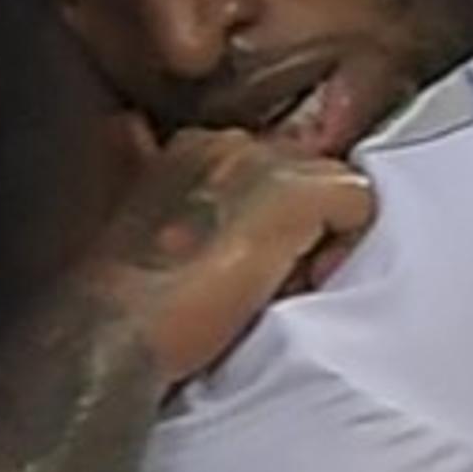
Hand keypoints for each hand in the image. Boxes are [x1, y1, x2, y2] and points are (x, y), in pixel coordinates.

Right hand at [79, 130, 374, 383]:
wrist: (115, 331)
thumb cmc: (124, 298)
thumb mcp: (134, 221)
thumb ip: (151, 177)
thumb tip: (142, 144)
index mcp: (190, 144)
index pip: (266, 166)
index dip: (266, 219)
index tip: (240, 262)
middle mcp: (229, 139)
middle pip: (305, 172)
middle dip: (298, 224)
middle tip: (261, 280)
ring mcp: (264, 162)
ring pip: (334, 185)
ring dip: (318, 236)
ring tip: (277, 284)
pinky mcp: (296, 194)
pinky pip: (357, 202)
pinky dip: (342, 243)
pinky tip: (298, 280)